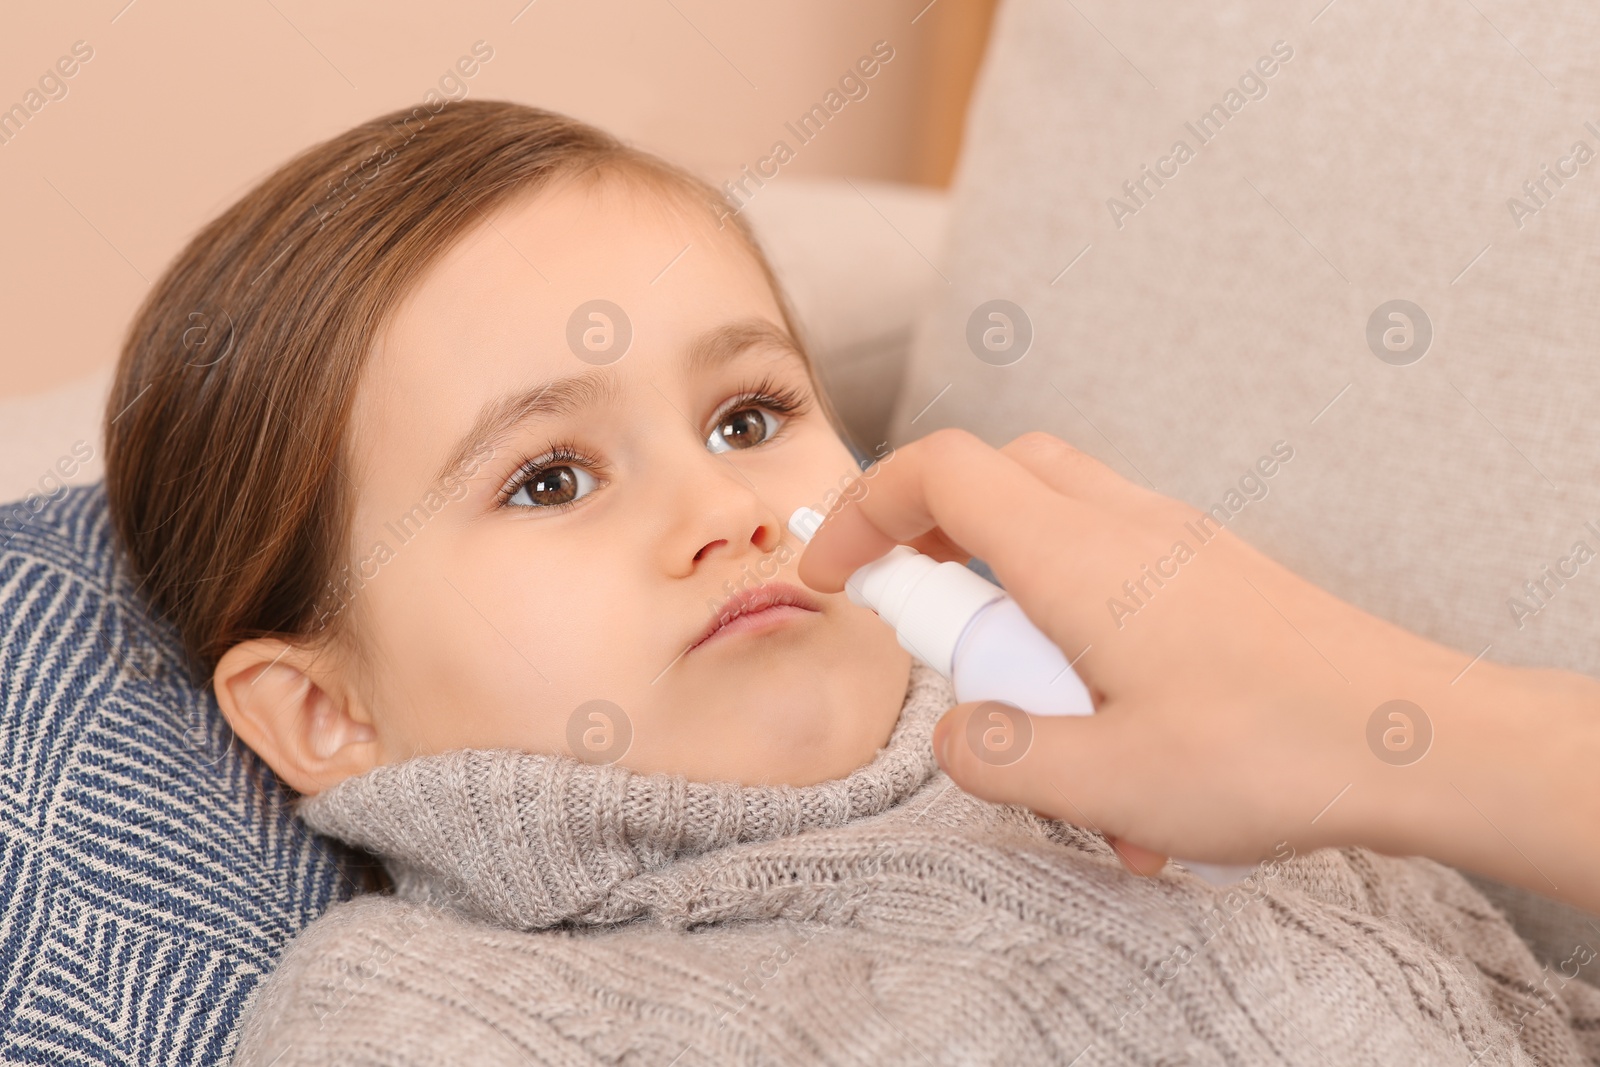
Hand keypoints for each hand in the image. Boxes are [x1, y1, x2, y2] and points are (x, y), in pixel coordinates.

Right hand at [797, 429, 1599, 909]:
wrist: (1417, 740)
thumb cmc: (1273, 752)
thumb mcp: (1109, 781)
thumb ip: (1001, 757)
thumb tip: (958, 735)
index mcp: (1078, 553)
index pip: (940, 472)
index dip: (865, 510)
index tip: (835, 576)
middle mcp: (1124, 524)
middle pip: (996, 474)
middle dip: (935, 537)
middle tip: (931, 628)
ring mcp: (1176, 541)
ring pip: (1056, 518)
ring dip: (1014, 591)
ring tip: (1037, 705)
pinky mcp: (1212, 574)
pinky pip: (1115, 566)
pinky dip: (1079, 620)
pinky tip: (1115, 727)